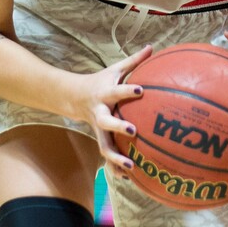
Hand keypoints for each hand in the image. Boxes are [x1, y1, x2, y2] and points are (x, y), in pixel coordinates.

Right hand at [70, 44, 152, 175]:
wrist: (74, 97)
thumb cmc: (102, 81)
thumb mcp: (115, 69)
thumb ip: (134, 61)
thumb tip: (153, 47)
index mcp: (105, 94)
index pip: (117, 91)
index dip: (127, 91)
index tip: (140, 90)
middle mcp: (100, 113)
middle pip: (106, 123)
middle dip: (118, 128)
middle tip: (134, 132)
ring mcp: (99, 129)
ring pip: (104, 146)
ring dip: (116, 158)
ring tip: (131, 168)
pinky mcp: (100, 139)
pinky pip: (107, 156)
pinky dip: (116, 168)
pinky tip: (130, 178)